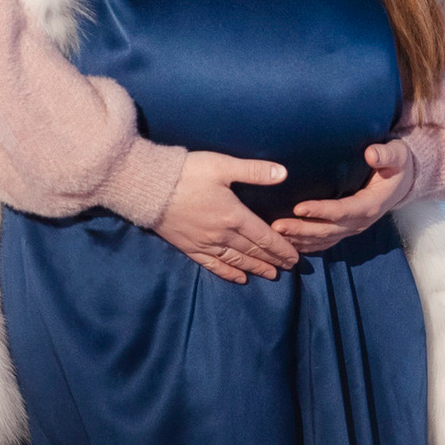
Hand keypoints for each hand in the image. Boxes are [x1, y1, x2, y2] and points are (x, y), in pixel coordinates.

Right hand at [157, 151, 298, 283]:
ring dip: (255, 268)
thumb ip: (254, 171)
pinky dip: (229, 273)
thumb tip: (283, 173)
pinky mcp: (189, 248)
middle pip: (253, 251)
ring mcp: (205, 244)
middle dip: (273, 260)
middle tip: (288, 268)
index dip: (281, 248)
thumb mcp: (223, 165)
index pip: (264, 237)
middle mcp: (222, 234)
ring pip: (236, 261)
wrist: (149, 187)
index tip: (295, 257)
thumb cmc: (187, 173)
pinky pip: (213, 266)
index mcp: (234, 215)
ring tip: (270, 275)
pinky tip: (239, 278)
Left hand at [273, 137, 413, 254]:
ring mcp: (352, 229)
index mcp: (370, 205)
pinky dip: (305, 245)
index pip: (342, 211)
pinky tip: (288, 244)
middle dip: (301, 230)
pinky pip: (324, 242)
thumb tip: (371, 154)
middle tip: (276, 226)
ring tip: (275, 236)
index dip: (321, 211)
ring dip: (299, 240)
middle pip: (327, 230)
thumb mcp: (397, 156)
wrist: (402, 182)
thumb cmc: (396, 166)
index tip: (299, 207)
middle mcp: (360, 222)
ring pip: (322, 240)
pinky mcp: (345, 230)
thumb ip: (385, 155)